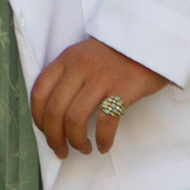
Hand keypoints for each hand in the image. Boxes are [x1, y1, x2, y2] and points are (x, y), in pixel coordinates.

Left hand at [28, 36, 168, 157]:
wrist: (152, 39)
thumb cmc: (117, 55)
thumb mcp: (84, 57)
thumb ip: (69, 77)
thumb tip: (55, 113)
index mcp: (66, 60)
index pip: (39, 92)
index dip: (38, 117)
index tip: (45, 132)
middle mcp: (79, 68)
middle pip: (55, 110)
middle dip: (54, 137)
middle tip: (61, 151)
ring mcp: (101, 78)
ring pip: (75, 118)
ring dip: (76, 140)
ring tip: (83, 149)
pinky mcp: (124, 89)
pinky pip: (106, 121)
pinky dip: (102, 139)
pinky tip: (103, 146)